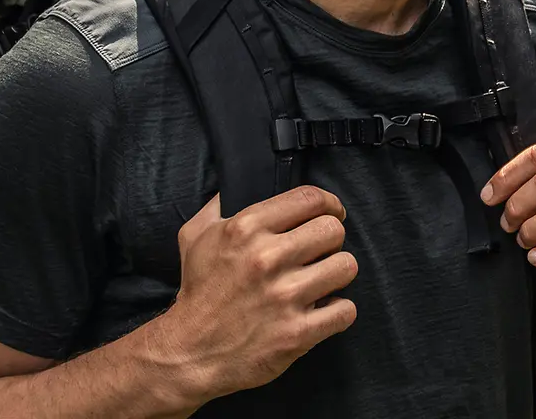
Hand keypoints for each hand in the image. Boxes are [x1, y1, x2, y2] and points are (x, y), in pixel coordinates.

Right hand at [155, 185, 358, 403]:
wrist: (189, 352)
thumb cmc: (198, 293)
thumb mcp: (195, 236)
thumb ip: (220, 204)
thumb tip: (239, 182)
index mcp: (246, 229)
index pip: (311, 199)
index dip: (329, 204)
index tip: (331, 213)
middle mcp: (267, 258)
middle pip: (333, 230)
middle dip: (331, 240)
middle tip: (320, 252)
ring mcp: (284, 296)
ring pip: (346, 267)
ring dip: (337, 274)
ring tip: (322, 281)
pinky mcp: (297, 333)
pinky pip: (345, 310)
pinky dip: (338, 311)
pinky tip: (322, 310)